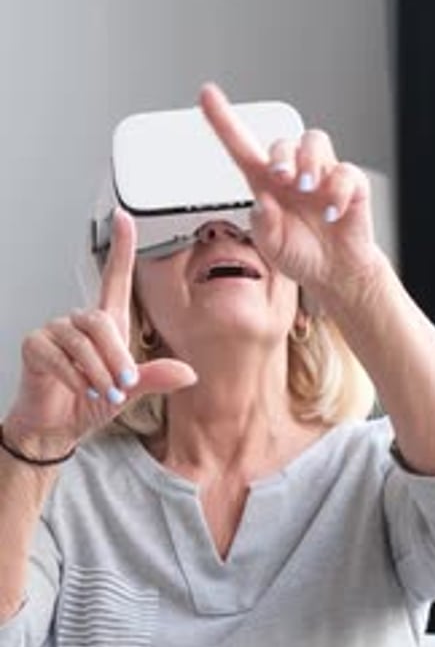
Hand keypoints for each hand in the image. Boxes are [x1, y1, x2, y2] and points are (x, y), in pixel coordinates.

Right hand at [4, 210, 196, 459]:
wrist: (56, 428)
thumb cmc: (89, 404)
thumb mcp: (129, 393)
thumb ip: (154, 378)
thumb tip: (188, 373)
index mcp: (107, 325)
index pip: (114, 278)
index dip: (120, 248)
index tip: (123, 219)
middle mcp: (79, 323)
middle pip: (101, 321)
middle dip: (116, 357)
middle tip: (122, 386)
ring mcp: (54, 331)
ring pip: (82, 341)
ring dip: (97, 373)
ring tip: (103, 394)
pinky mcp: (34, 345)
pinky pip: (59, 356)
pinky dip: (74, 378)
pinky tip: (78, 390)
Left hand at [199, 82, 382, 303]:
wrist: (335, 271)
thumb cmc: (300, 253)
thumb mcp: (271, 246)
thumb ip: (263, 225)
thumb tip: (265, 201)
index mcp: (266, 184)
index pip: (241, 145)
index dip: (222, 120)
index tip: (207, 94)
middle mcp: (293, 174)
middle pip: (284, 142)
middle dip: (282, 156)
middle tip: (282, 178)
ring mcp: (322, 176)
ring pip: (314, 141)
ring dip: (308, 162)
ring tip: (307, 190)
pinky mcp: (350, 184)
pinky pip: (346, 171)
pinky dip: (338, 191)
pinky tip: (331, 212)